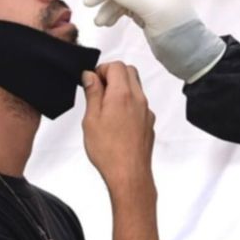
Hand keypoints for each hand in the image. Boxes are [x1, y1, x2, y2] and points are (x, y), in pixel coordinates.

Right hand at [81, 62, 155, 198]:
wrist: (129, 174)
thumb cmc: (108, 150)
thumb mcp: (91, 119)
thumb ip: (93, 93)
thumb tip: (90, 75)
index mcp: (122, 94)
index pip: (117, 66)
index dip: (102, 69)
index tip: (92, 81)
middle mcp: (138, 99)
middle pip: (130, 72)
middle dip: (113, 75)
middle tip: (98, 89)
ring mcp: (146, 111)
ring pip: (136, 88)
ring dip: (121, 89)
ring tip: (105, 107)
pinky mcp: (149, 123)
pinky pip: (140, 104)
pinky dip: (129, 103)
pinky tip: (116, 120)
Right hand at [82, 0, 225, 82]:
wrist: (191, 59)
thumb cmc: (177, 33)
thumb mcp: (153, 12)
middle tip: (88, 4)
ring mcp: (152, 5)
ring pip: (124, 1)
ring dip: (109, 8)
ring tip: (98, 22)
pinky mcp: (148, 18)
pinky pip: (127, 12)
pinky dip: (115, 16)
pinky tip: (105, 23)